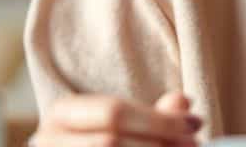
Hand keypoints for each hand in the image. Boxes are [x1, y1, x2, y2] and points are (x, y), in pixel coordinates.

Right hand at [32, 91, 202, 146]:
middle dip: (160, 144)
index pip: (113, 111)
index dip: (158, 119)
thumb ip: (151, 118)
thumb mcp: (121, 127)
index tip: (196, 124)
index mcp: (61, 114)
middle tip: (196, 145)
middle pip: (110, 142)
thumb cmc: (100, 144)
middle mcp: (48, 142)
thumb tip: (183, 103)